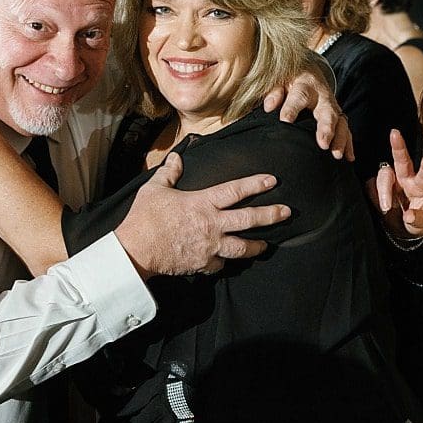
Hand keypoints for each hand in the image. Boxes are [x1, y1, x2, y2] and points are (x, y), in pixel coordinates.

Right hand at [114, 154, 290, 276]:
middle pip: (249, 219)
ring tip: (265, 245)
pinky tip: (227, 260)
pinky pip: (221, 264)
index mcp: (203, 203)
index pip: (235, 190)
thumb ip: (169, 173)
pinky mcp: (204, 264)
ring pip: (242, 247)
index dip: (255, 184)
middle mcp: (212, 225)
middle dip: (271, 215)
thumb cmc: (144, 218)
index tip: (272, 180)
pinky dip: (224, 261)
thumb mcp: (155, 189)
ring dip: (256, 246)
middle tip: (287, 212)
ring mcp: (210, 247)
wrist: (135, 251)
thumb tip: (176, 157)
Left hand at [264, 68, 353, 161]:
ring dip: (340, 140)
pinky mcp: (339, 117)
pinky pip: (346, 131)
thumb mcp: (281, 81)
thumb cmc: (291, 82)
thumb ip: (275, 92)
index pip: (299, 96)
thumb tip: (269, 107)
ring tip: (336, 155)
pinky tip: (349, 158)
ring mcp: (333, 108)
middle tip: (323, 144)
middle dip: (326, 129)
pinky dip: (348, 144)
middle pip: (327, 112)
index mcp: (306, 85)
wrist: (310, 74)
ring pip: (340, 123)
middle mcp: (323, 97)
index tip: (285, 121)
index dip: (292, 109)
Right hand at [371, 129, 422, 241]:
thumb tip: (408, 216)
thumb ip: (416, 219)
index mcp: (421, 188)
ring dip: (384, 190)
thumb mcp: (421, 224)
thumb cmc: (417, 221)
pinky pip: (372, 185)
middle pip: (402, 161)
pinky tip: (381, 206)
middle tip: (394, 133)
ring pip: (385, 175)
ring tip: (386, 208)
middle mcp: (407, 180)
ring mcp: (392, 182)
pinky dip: (375, 194)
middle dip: (398, 146)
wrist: (403, 228)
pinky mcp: (378, 187)